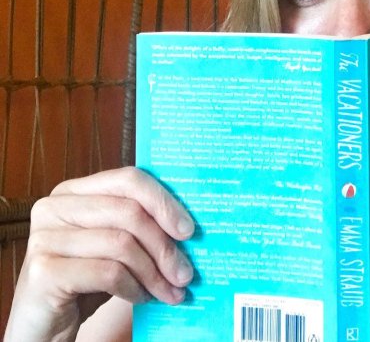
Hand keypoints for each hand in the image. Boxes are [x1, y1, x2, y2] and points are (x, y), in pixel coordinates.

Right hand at [4, 167, 195, 341]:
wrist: (42, 327)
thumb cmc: (85, 280)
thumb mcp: (114, 244)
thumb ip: (140, 224)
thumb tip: (190, 224)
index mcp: (74, 191)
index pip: (128, 179)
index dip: (163, 201)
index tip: (189, 230)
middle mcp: (54, 207)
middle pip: (129, 212)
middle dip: (164, 245)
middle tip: (186, 273)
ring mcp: (44, 238)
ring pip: (122, 244)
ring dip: (154, 272)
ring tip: (171, 290)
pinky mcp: (43, 272)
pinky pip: (108, 273)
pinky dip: (134, 288)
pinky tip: (143, 298)